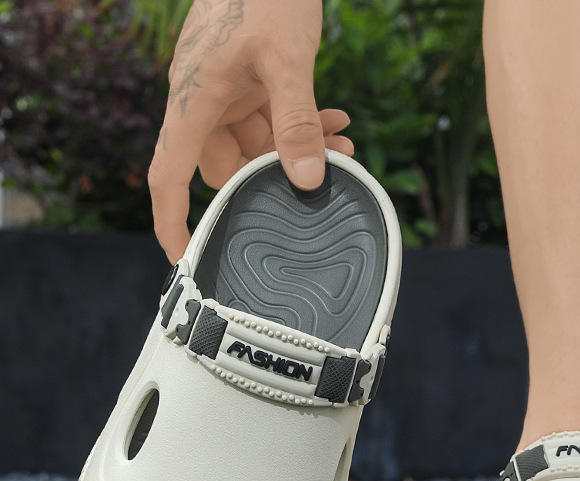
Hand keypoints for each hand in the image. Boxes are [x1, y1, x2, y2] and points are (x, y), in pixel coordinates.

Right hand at [148, 0, 353, 261]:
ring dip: (300, 149)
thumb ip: (297, 120)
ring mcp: (229, 90)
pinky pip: (274, 116)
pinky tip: (340, 119)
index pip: (168, 174)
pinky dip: (304, 123)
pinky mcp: (251, 78)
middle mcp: (205, 101)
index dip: (172, 219)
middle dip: (271, 178)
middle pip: (226, 167)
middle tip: (319, 183)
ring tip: (346, 148)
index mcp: (194, 101)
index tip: (183, 257)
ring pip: (258, 144)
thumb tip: (309, 180)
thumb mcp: (286, 59)